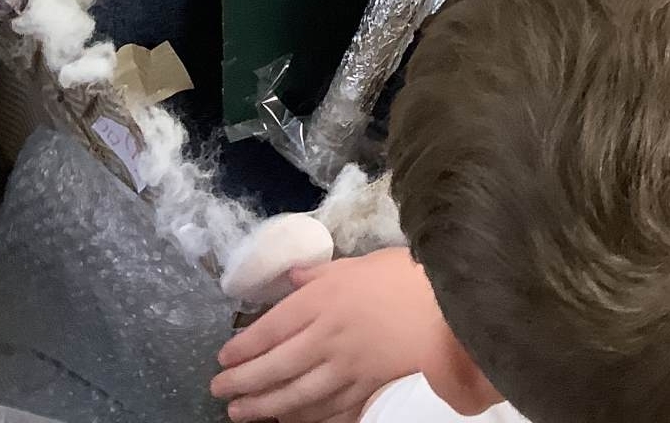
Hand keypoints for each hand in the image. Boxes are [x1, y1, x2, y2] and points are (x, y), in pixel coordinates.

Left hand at [211, 249, 439, 421]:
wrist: (449, 306)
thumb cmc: (406, 276)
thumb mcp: (360, 263)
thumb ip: (322, 272)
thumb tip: (293, 278)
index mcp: (322, 299)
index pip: (271, 328)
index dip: (243, 347)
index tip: (224, 358)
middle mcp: (326, 336)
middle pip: (275, 366)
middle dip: (242, 383)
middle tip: (220, 391)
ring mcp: (346, 366)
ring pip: (295, 394)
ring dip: (264, 406)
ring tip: (241, 413)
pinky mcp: (366, 386)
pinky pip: (328, 409)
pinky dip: (305, 419)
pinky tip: (290, 422)